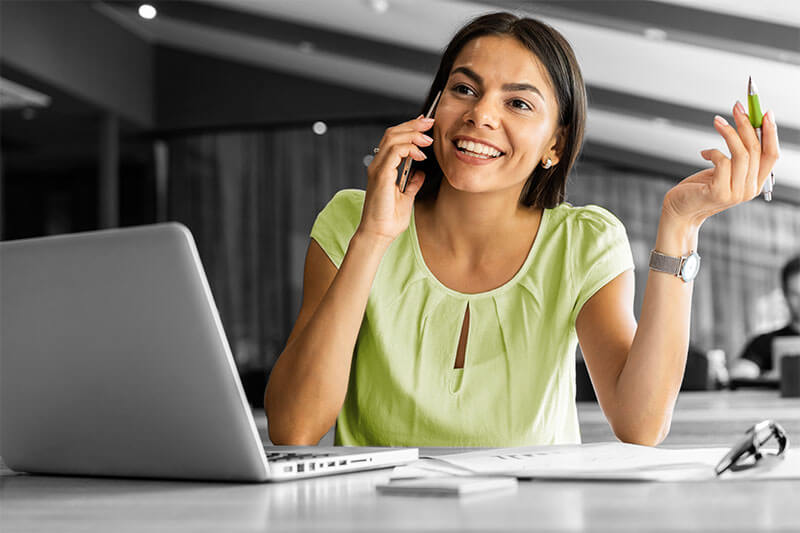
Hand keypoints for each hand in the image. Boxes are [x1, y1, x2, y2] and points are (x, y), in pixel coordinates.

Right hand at [358, 115, 433, 241]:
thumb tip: (420, 173)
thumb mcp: (407, 197)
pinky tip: (420, 155)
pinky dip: (409, 148)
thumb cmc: (388, 219)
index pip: (394, 139)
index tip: (426, 125)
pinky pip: (394, 152)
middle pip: (393, 133)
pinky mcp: (381, 175)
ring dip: (413, 134)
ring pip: (393, 138)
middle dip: (413, 125)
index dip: (410, 128)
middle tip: (430, 122)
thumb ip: (412, 183)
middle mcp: (378, 165)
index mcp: (383, 168)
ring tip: (428, 139)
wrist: (379, 234)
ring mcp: (378, 168)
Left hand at [662, 102, 779, 227]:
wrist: (680, 210)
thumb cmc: (700, 189)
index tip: (764, 112)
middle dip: (747, 124)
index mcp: (755, 183)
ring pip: (742, 154)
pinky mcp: (719, 192)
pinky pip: (722, 161)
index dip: (771, 132)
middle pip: (756, 150)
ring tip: (717, 121)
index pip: (772, 155)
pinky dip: (712, 151)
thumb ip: (738, 156)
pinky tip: (703, 153)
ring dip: (729, 132)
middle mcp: (750, 190)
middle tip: (737, 107)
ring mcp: (736, 193)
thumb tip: (747, 124)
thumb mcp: (724, 170)